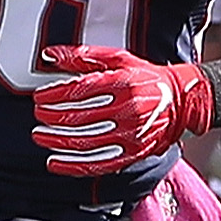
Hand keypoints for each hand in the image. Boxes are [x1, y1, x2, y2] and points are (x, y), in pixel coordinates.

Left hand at [31, 46, 215, 176]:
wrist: (182, 101)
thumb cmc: (146, 77)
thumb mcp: (118, 59)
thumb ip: (82, 56)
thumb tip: (49, 54)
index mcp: (124, 83)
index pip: (80, 91)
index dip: (55, 95)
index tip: (39, 98)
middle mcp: (129, 109)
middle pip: (80, 117)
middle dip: (52, 117)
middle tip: (38, 116)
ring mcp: (132, 134)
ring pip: (86, 141)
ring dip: (57, 141)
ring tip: (40, 136)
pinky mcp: (134, 153)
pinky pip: (99, 163)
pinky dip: (73, 165)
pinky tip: (55, 162)